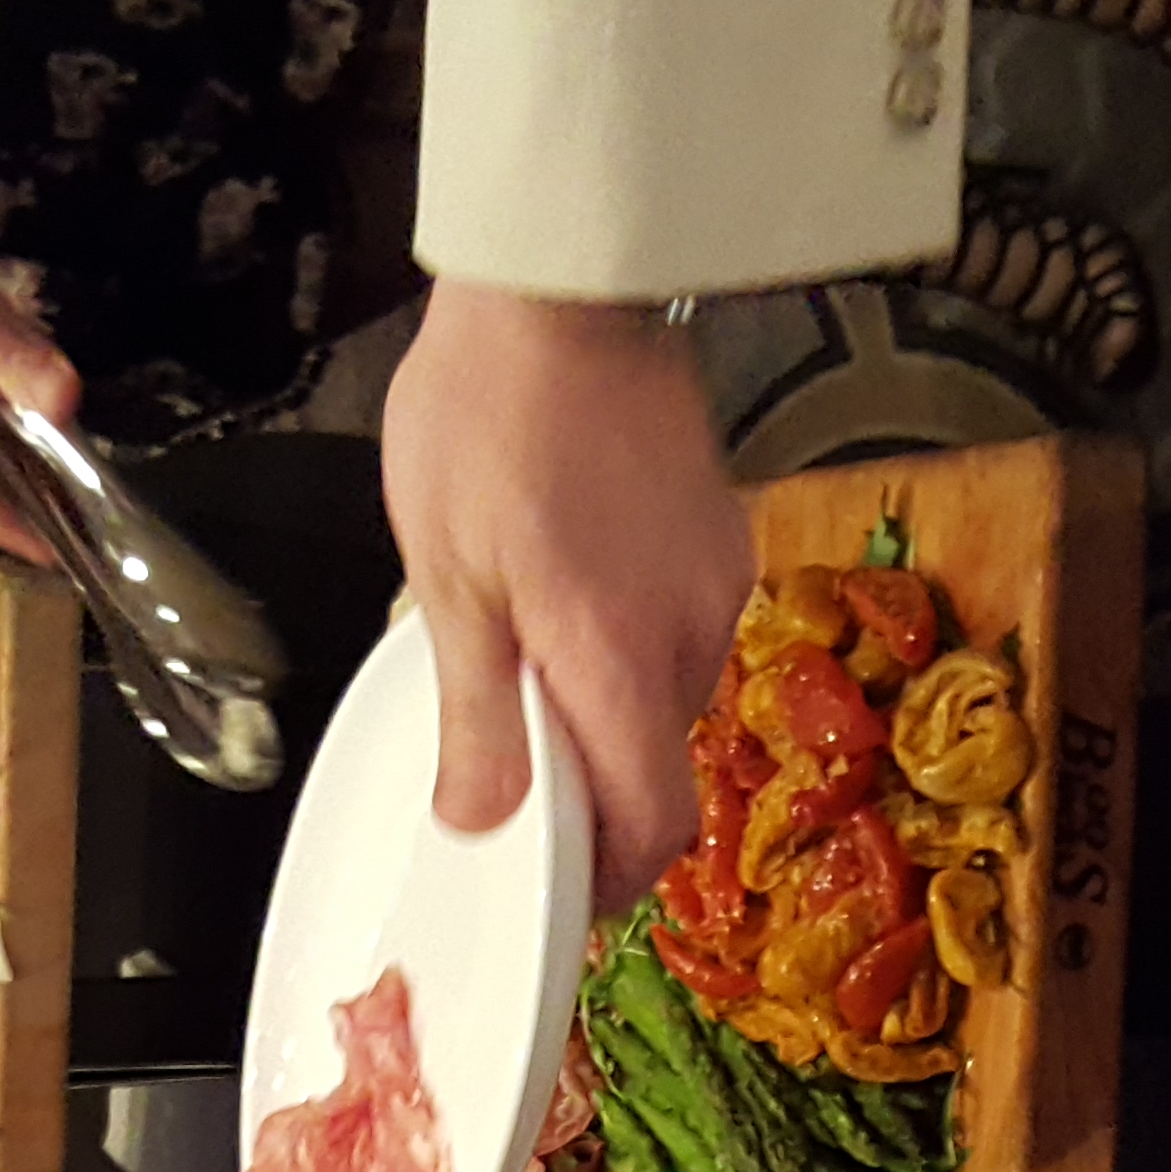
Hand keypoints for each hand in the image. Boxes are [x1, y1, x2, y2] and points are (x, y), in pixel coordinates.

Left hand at [382, 284, 748, 899]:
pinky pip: (681, 631)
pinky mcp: (722, 535)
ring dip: (608, 712)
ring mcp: (717, 580)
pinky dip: (630, 648)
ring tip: (528, 657)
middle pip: (661, 768)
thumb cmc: (490, 415)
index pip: (653, 825)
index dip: (608, 878)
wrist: (565, 284)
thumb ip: (478, 714)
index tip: (558, 887)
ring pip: (670, 700)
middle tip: (514, 767)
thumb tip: (485, 822)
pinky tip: (570, 594)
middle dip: (594, 792)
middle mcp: (691, 632)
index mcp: (619, 658)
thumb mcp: (447, 579)